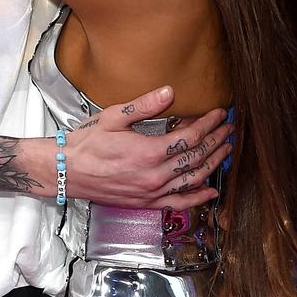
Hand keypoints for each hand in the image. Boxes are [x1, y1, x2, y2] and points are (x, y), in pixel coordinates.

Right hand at [61, 86, 232, 209]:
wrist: (68, 171)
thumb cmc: (87, 143)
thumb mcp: (113, 117)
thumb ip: (143, 106)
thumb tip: (169, 92)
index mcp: (148, 152)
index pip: (190, 137)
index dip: (208, 124)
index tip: (218, 114)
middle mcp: (154, 176)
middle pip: (196, 158)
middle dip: (216, 141)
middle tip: (228, 129)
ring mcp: (152, 192)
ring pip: (193, 180)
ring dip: (213, 164)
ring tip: (225, 150)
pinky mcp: (146, 203)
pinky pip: (179, 203)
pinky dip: (198, 197)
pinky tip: (211, 191)